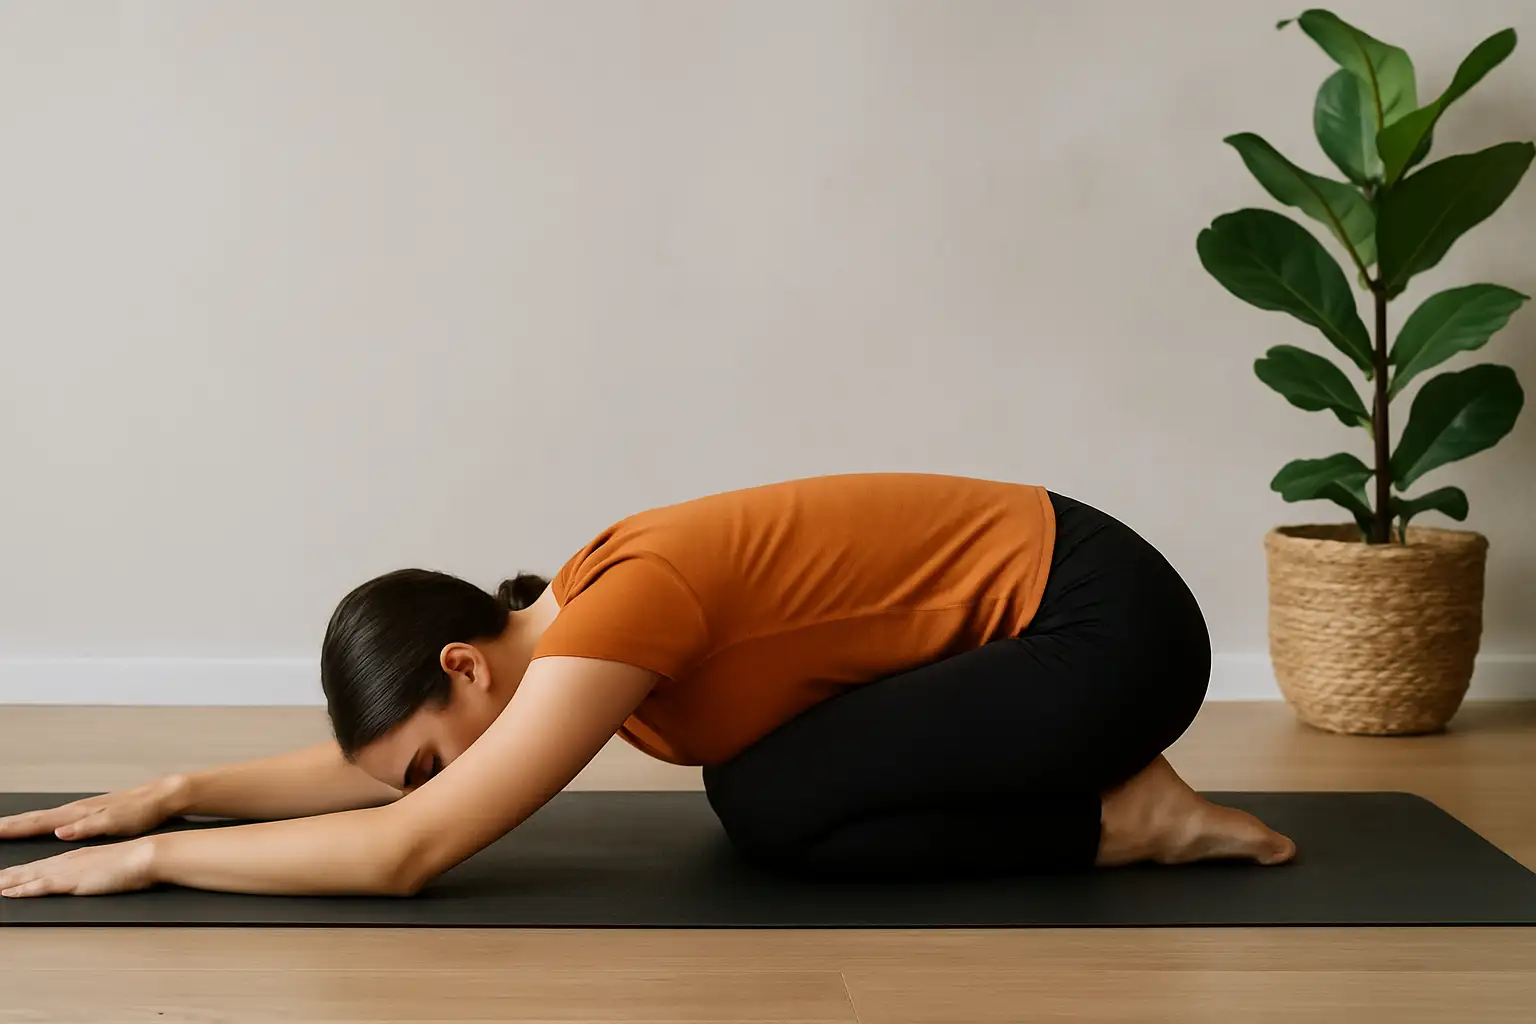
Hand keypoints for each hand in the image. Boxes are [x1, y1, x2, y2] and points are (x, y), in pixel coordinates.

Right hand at [0, 776, 188, 841]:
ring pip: (44, 817)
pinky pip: (57, 819)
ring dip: (23, 822)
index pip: (38, 822)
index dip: (14, 828)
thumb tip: (59, 832)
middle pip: (35, 818)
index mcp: (77, 814)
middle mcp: (76, 811)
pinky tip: (42, 825)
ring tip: (5, 827)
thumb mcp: (115, 822)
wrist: (161, 797)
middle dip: (11, 824)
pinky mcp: (91, 814)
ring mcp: (83, 811)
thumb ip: (86, 827)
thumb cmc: (140, 811)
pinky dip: (42, 822)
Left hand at [0, 837, 157, 896]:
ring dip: (8, 881)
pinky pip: (42, 885)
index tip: (5, 875)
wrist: (147, 855)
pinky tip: (10, 893)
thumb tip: (95, 875)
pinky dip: (24, 889)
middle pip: (31, 868)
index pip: (43, 865)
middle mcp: (69, 860)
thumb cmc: (136, 861)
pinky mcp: (73, 880)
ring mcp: (69, 869)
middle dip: (7, 875)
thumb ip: (99, 869)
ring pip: (30, 875)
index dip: (22, 870)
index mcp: (78, 856)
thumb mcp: (114, 864)